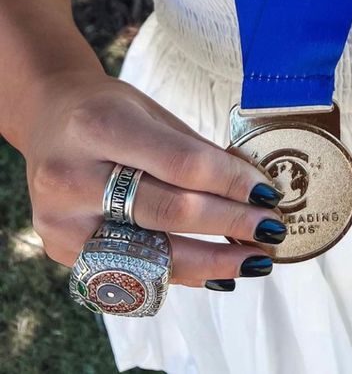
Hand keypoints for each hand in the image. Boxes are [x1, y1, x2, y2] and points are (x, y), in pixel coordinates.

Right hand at [23, 72, 285, 287]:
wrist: (48, 118)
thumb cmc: (110, 111)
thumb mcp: (153, 112)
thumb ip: (197, 151)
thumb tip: (255, 188)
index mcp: (100, 126)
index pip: (182, 164)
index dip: (232, 183)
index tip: (269, 192)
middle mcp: (72, 176)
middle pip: (171, 212)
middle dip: (231, 224)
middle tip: (271, 229)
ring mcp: (62, 219)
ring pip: (152, 253)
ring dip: (213, 261)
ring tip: (254, 259)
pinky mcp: (60, 250)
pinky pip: (132, 270)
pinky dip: (180, 272)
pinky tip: (216, 271)